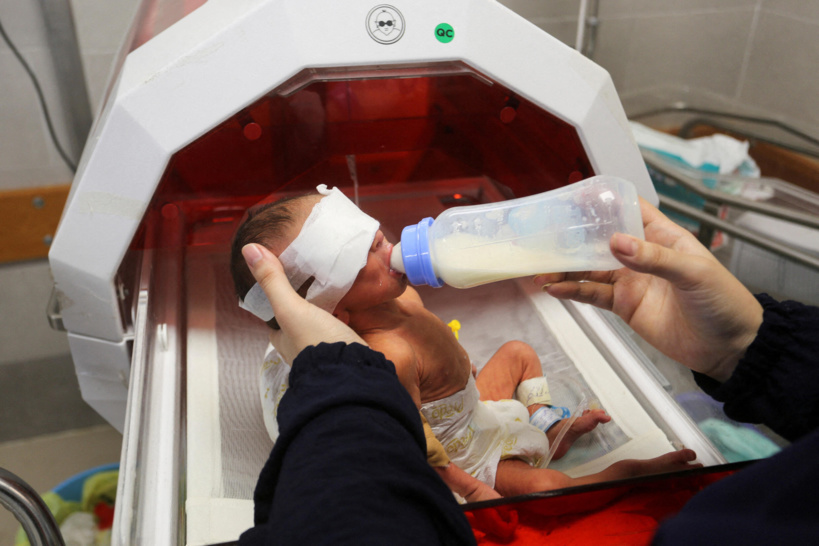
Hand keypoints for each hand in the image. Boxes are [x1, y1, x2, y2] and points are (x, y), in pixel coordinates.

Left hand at [242, 243, 366, 362]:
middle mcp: (299, 347)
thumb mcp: (291, 308)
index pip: (275, 312)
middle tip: (317, 279)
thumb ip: (273, 281)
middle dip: (307, 302)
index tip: (289, 277)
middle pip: (299, 317)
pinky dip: (344, 317)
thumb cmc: (316, 342)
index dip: (279, 295)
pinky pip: (341, 329)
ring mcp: (323, 350)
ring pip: (321, 323)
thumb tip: (249, 250)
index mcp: (282, 339)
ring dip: (328, 309)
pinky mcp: (345, 350)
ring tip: (337, 286)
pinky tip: (352, 305)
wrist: (352, 374)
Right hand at [534, 199, 762, 381]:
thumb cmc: (723, 302)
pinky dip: (573, 291)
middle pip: (600, 240)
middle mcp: (641, 255)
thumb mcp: (694, 273)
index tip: (576, 198)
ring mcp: (630, 280)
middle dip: (574, 238)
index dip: (604, 202)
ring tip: (544, 269)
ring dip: (566, 268)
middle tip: (547, 238)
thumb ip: (655, 258)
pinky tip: (556, 289)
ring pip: (590, 269)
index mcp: (662, 236)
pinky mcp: (624, 306)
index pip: (629, 209)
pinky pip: (593, 295)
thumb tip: (616, 243)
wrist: (730, 348)